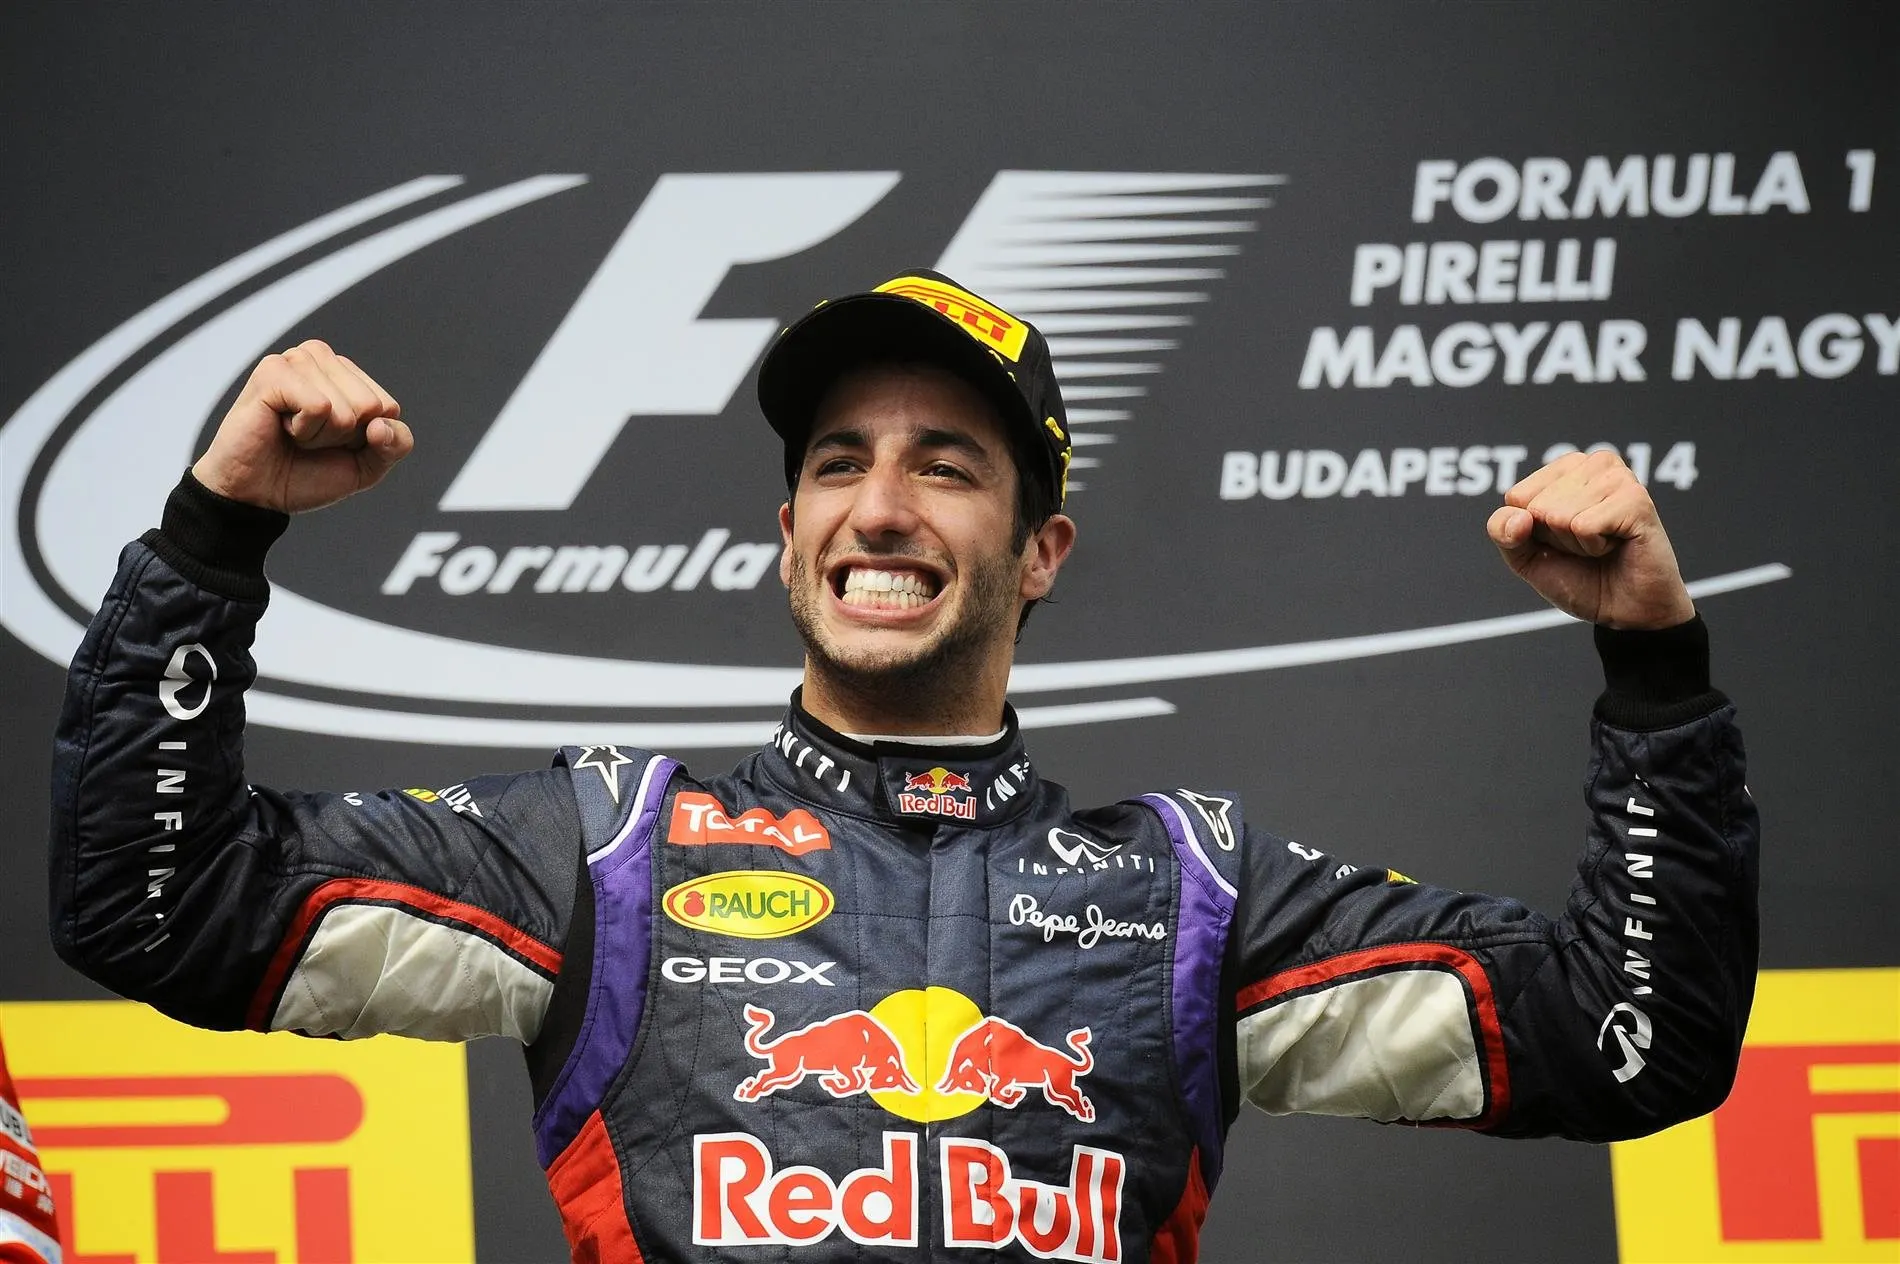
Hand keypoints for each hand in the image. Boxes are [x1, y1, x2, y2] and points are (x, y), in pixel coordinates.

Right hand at [191, 340, 412, 512]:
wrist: (257, 494)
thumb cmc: (306, 474)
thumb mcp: (365, 467)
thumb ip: (395, 445)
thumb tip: (382, 424)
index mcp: (347, 375)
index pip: (388, 408)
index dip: (364, 439)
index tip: (331, 442)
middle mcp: (322, 359)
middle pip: (371, 406)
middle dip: (342, 436)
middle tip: (307, 439)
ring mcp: (296, 360)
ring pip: (345, 408)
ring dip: (320, 434)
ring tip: (292, 433)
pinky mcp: (274, 371)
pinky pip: (319, 406)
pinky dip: (304, 430)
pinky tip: (280, 426)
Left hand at [1486, 450, 1694, 629]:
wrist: (1625, 611)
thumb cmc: (1580, 578)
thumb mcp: (1525, 557)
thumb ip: (1503, 532)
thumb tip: (1519, 517)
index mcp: (1566, 468)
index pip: (1516, 497)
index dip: (1532, 532)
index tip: (1563, 539)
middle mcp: (1594, 464)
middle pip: (1537, 506)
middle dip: (1556, 538)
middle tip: (1587, 545)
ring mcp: (1618, 477)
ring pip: (1558, 514)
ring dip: (1577, 543)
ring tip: (1603, 544)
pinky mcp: (1637, 499)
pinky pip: (1584, 525)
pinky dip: (1594, 547)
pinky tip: (1617, 545)